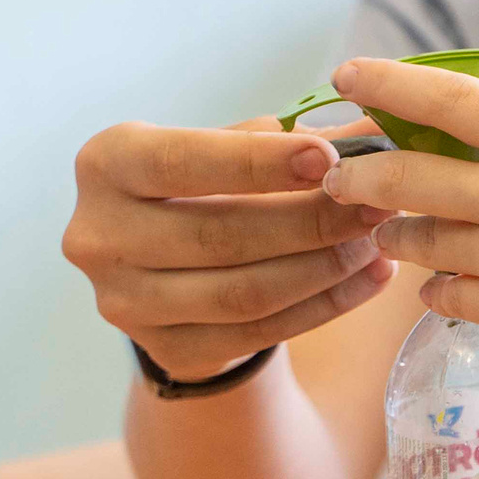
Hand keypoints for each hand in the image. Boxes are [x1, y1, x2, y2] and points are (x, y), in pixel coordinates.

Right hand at [63, 116, 394, 381]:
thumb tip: (378, 130)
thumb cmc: (213, 186)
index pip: (179, 162)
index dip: (256, 163)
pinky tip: (370, 279)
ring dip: (326, 267)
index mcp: (108, 164)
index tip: (329, 157)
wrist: (178, 270)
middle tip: (378, 204)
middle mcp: (98, 234)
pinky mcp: (165, 348)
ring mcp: (124, 301)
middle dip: (311, 220)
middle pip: (219, 235)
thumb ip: (297, 137)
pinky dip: (326, 305)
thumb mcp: (236, 148)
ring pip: (244, 292)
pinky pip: (260, 332)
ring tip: (380, 242)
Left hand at [323, 23, 478, 453]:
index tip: (347, 75)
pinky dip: (435, 288)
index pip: (450, 101)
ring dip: (398, 233)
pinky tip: (449, 284)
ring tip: (399, 230)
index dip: (389, 83)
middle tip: (344, 177)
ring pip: (418, 243)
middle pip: (407, 178)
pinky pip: (446, 299)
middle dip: (360, 176)